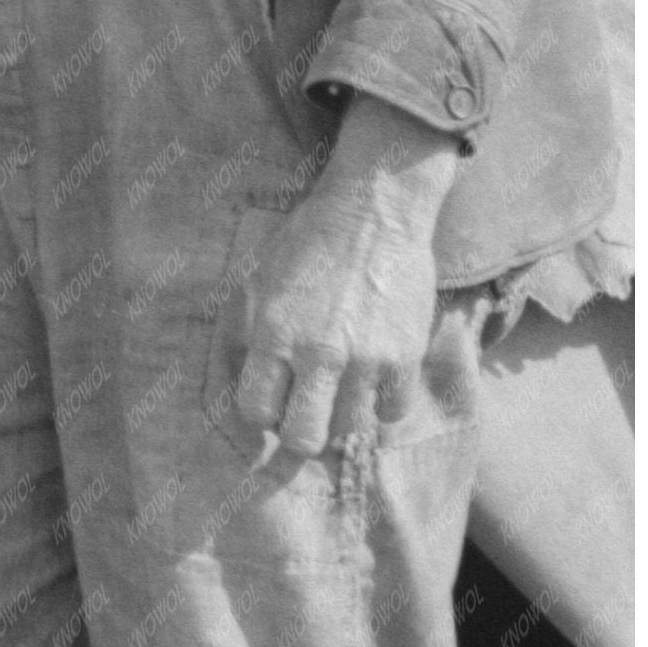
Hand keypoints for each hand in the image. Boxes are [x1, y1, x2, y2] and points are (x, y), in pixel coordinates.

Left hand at [219, 98, 457, 463]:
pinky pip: (392, 413)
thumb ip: (249, 332)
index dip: (262, 413)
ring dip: (343, 416)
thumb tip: (241, 382)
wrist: (375, 208)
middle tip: (307, 415)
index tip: (272, 401)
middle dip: (300, 434)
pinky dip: (383, 404)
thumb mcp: (259, 280)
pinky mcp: (406, 356)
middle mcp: (318, 353)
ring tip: (342, 390)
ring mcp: (365, 358)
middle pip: (303, 438)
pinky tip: (375, 379)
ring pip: (350, 430)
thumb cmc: (310, 241)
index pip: (255, 411)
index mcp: (274, 334)